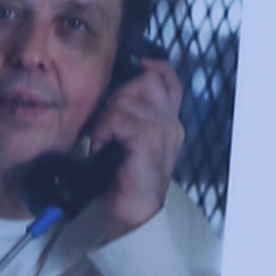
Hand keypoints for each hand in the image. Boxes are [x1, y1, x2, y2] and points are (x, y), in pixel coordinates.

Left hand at [71, 55, 183, 245]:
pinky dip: (104, 132)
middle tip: (109, 123)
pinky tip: (103, 148)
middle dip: (119, 97)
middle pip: (144, 81)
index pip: (169, 81)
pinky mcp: (150, 140)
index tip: (139, 63)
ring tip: (105, 141)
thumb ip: (132, 112)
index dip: (154, 66)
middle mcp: (172, 123)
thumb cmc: (125, 175)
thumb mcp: (130, 137)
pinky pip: (118, 119)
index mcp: (169, 121)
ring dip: (107, 120)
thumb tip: (116, 88)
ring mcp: (164, 131)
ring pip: (125, 101)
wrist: (132, 212)